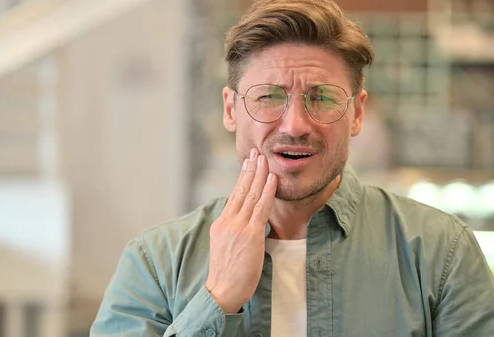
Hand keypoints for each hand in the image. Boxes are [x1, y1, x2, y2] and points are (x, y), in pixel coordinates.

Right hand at [205, 148, 276, 313]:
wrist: (222, 291)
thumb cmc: (228, 273)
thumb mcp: (225, 246)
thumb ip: (234, 230)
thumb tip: (246, 220)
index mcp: (221, 223)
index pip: (233, 195)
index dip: (242, 177)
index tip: (247, 162)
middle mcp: (228, 221)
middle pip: (240, 189)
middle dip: (250, 168)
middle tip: (256, 151)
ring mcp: (238, 227)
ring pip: (251, 194)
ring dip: (259, 174)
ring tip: (264, 159)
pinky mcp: (250, 234)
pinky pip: (261, 208)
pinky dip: (267, 191)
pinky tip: (272, 179)